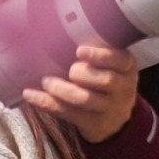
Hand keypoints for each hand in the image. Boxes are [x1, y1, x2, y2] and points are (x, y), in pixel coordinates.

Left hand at [24, 38, 143, 145]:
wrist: (115, 120)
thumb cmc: (107, 83)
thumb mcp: (113, 67)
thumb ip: (98, 54)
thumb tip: (62, 33)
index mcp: (128, 69)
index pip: (120, 60)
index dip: (101, 55)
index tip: (79, 51)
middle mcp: (123, 90)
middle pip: (105, 80)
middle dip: (81, 73)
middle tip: (69, 70)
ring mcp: (110, 109)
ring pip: (84, 98)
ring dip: (60, 89)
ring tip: (46, 81)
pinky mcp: (93, 124)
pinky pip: (67, 112)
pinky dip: (46, 102)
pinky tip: (30, 95)